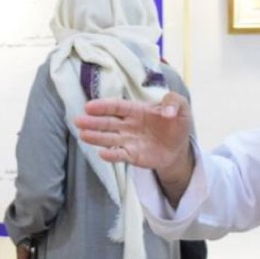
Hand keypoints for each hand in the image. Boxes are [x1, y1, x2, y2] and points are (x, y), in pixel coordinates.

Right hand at [74, 92, 194, 201]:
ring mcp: (128, 141)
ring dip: (96, 137)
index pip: (117, 106)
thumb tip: (167, 111)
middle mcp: (128, 125)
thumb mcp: (182, 108)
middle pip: (108, 122)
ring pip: (109, 138)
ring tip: (83, 135)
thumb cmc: (176, 123)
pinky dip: (111, 155)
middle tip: (78, 120)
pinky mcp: (131, 156)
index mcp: (136, 110)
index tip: (89, 106)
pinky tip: (102, 154)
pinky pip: (119, 155)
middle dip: (93, 121)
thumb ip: (174, 102)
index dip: (103, 106)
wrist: (179, 148)